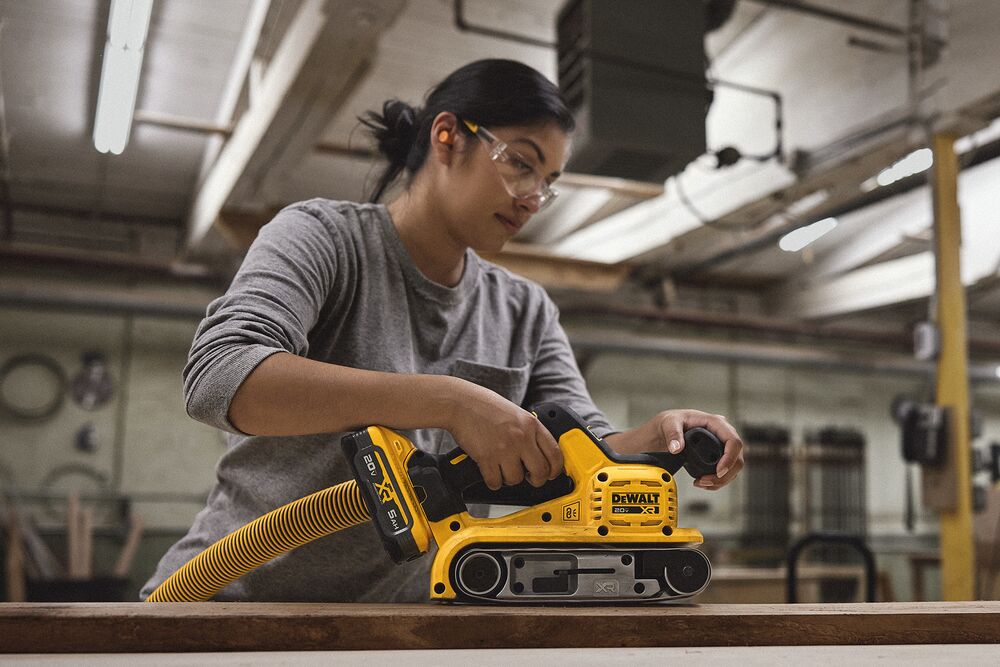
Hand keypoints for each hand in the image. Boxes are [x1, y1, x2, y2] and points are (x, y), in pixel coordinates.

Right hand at [445, 379, 563, 489]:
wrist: (460, 403)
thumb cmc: (485, 406)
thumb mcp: (516, 414)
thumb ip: (528, 432)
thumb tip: (539, 454)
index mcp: (531, 424)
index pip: (555, 453)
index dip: (555, 469)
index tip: (550, 474)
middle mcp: (521, 436)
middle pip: (540, 471)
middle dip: (536, 480)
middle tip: (530, 478)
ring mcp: (504, 448)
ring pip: (516, 479)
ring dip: (509, 479)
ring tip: (503, 468)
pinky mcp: (486, 457)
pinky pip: (495, 482)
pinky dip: (493, 481)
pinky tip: (490, 472)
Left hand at [607, 409, 743, 489]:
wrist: (664, 430)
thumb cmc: (669, 421)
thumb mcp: (669, 423)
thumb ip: (673, 433)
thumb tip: (677, 447)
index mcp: (715, 423)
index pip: (734, 441)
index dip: (730, 458)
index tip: (718, 471)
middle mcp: (722, 434)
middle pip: (738, 458)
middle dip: (725, 474)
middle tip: (706, 482)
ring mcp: (721, 446)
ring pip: (733, 467)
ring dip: (721, 480)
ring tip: (702, 483)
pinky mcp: (716, 456)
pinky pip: (725, 471)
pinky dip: (717, 481)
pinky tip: (703, 483)